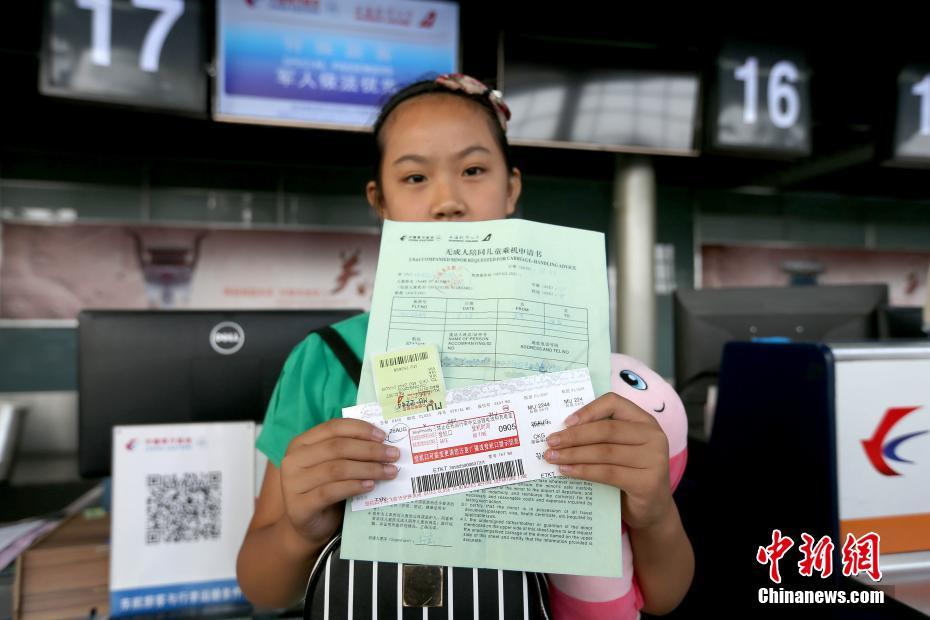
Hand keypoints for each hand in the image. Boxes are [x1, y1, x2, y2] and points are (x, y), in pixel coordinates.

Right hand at [279, 419, 398, 545]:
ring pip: (336, 469)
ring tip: (389, 471)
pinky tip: (371, 485)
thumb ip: (349, 452)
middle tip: (393, 455)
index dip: (360, 429)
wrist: (308, 527)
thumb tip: (384, 442)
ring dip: (367, 468)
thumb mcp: (334, 466)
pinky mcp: (299, 506)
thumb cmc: (325, 490)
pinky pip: (330, 492)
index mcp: (301, 443)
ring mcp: (292, 484)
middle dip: (369, 450)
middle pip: (337, 447)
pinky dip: (353, 486)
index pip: (333, 427)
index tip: (383, 436)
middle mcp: (293, 460)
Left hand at [543, 392, 671, 530]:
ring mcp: (654, 459)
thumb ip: (601, 436)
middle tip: (550, 441)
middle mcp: (654, 436)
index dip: (588, 410)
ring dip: (574, 454)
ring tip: (552, 457)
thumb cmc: (629, 473)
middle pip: (607, 429)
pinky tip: (566, 471)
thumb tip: (561, 430)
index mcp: (644, 421)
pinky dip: (583, 471)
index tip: (566, 422)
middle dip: (574, 435)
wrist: (652, 508)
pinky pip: (607, 473)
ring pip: (604, 452)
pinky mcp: (647, 482)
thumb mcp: (620, 448)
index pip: (614, 403)